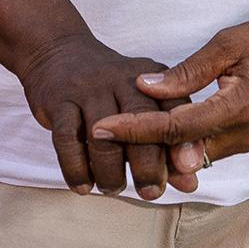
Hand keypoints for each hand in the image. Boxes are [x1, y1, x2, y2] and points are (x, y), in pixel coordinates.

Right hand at [19, 30, 204, 197]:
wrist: (59, 54)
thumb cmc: (109, 90)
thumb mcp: (142, 105)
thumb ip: (168, 142)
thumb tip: (190, 183)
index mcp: (152, 79)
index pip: (174, 111)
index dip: (182, 145)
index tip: (185, 176)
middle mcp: (122, 79)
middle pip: (141, 124)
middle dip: (147, 166)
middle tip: (149, 192)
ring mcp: (89, 89)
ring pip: (103, 137)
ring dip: (110, 172)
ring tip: (113, 188)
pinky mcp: (59, 100)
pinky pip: (67, 140)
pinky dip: (76, 168)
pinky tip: (82, 185)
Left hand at [89, 14, 248, 163]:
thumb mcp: (228, 43)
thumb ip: (187, 71)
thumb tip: (144, 88)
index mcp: (238, 108)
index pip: (175, 128)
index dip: (134, 130)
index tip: (99, 128)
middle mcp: (242, 135)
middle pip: (179, 151)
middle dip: (139, 147)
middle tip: (99, 135)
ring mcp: (246, 142)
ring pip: (190, 156)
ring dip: (157, 147)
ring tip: (118, 133)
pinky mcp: (245, 141)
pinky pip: (204, 149)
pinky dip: (178, 142)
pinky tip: (154, 128)